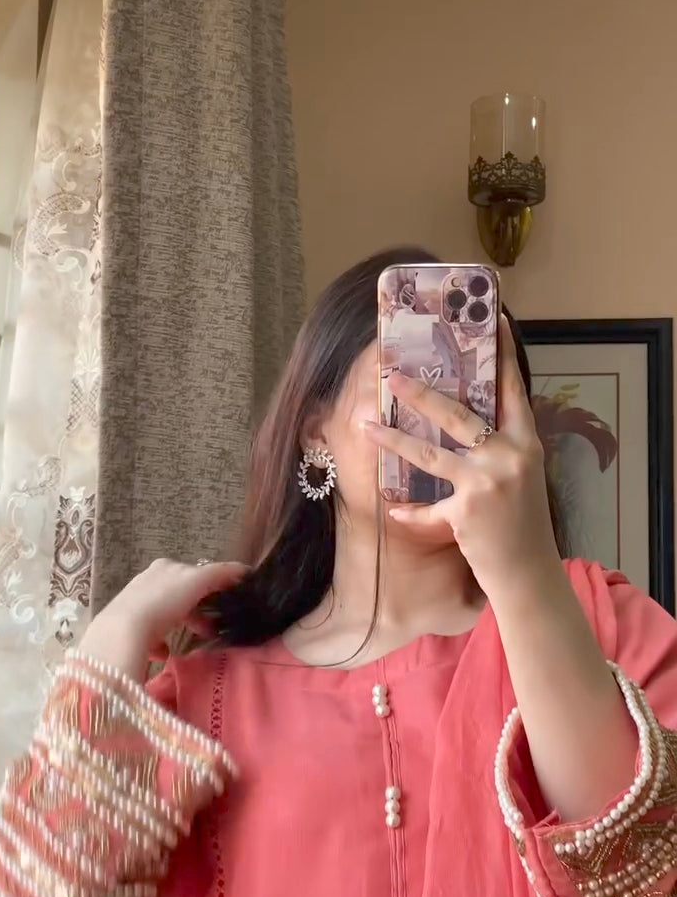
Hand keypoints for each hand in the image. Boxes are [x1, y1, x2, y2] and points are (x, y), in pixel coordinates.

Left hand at [78, 559, 245, 680]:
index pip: (195, 573)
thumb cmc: (164, 601)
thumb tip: (244, 570)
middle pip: (179, 596)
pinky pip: (150, 636)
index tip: (227, 602)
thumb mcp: (197, 581)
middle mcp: (148, 581)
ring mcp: (136, 605)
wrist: (124, 630)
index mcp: (165, 567)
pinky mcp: (127, 629)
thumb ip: (221, 573)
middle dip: (197, 612)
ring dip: (180, 626)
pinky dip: (160, 644)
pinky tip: (165, 654)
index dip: (213, 586)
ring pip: (165, 615)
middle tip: (211, 629)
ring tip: (192, 642)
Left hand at [362, 316, 560, 594]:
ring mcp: (487, 482)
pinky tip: (394, 512)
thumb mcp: (522, 480)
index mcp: (526, 444)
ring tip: (366, 425)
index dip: (504, 358)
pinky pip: (426, 507)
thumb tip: (469, 427)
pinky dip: (410, 513)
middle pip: (458, 414)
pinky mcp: (466, 510)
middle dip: (421, 393)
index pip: (513, 392)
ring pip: (431, 453)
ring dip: (395, 438)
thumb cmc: (523, 526)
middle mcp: (509, 456)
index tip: (497, 323)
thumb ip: (500, 451)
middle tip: (392, 375)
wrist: (530, 573)